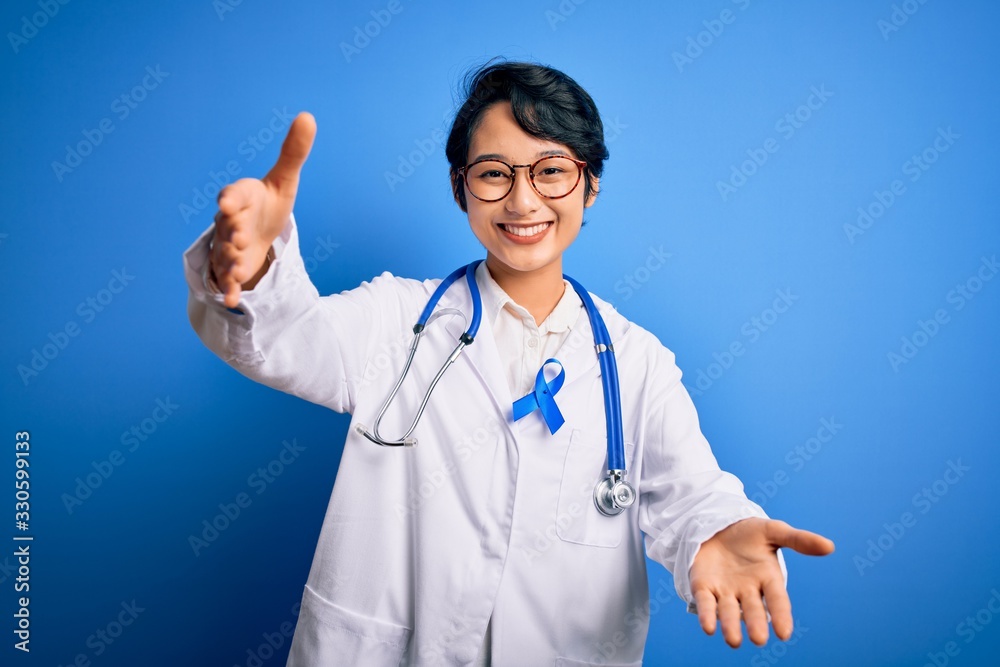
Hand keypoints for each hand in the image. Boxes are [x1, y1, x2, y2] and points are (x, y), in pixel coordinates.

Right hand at [211, 112, 316, 307]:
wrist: (254, 233)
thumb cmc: (267, 202)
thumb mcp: (284, 180)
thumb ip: (293, 152)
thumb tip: (308, 116)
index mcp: (240, 197)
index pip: (233, 196)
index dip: (230, 199)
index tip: (226, 201)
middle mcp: (229, 222)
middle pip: (227, 226)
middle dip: (232, 232)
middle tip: (240, 236)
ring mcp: (227, 246)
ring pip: (225, 253)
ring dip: (230, 261)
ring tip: (239, 267)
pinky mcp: (232, 269)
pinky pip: (228, 280)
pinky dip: (230, 290)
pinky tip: (233, 302)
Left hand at [688, 518, 833, 647]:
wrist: (718, 525)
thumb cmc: (750, 533)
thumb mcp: (774, 531)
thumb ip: (799, 540)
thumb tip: (830, 546)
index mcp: (768, 578)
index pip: (777, 600)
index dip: (781, 615)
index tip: (784, 633)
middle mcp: (747, 590)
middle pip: (753, 610)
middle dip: (756, 624)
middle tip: (759, 639)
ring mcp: (725, 590)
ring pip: (728, 611)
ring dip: (730, 626)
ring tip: (733, 640)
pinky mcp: (704, 586)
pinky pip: (706, 602)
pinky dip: (707, 614)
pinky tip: (708, 627)